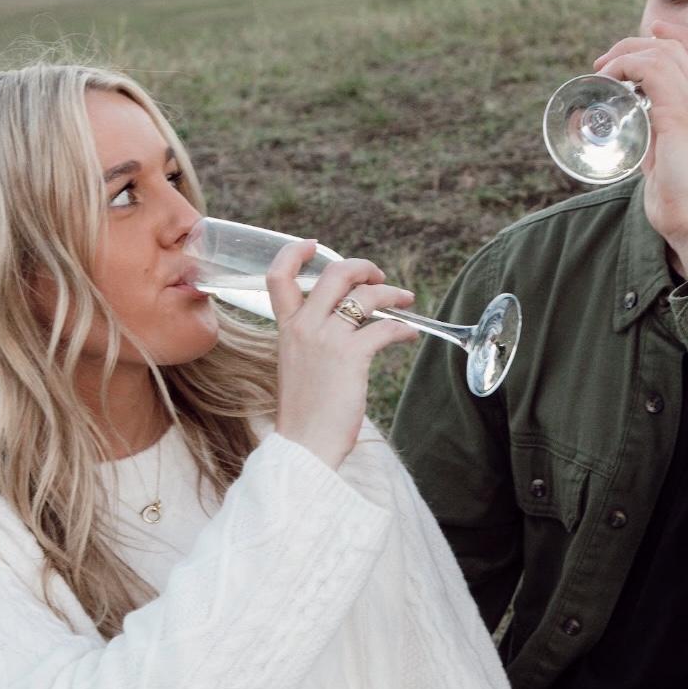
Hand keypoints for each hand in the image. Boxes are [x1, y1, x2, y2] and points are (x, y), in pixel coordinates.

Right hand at [267, 240, 417, 468]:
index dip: (294, 253)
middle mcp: (303, 327)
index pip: (278, 277)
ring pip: (365, 295)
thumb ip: (310, 343)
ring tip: (406, 301)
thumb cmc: (304, 415)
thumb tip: (343, 329)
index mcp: (285, 329)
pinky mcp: (351, 355)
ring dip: (392, 294)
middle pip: (334, 274)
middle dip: (362, 267)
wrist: (304, 445)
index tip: (312, 243)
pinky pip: (385, 327)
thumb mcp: (297, 368)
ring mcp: (326, 339)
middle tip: (378, 276)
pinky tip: (410, 335)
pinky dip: (403, 328)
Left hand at [594, 21, 687, 288]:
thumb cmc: (687, 206)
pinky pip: (652, 70)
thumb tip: (639, 144)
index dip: (676, 38)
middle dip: (639, 44)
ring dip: (626, 54)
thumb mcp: (672, 165)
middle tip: (606, 63)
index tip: (644, 39)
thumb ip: (659, 148)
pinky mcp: (681, 117)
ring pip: (663, 53)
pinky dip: (626, 67)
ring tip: (602, 71)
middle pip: (681, 45)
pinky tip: (609, 81)